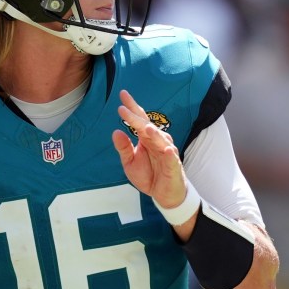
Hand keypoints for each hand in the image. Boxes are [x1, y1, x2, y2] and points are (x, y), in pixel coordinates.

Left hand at [111, 89, 188, 208]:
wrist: (163, 194)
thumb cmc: (148, 175)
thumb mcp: (130, 162)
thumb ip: (123, 148)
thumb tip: (115, 131)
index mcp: (146, 138)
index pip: (139, 119)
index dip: (132, 107)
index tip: (122, 94)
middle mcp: (157, 141)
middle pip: (147, 125)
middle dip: (136, 117)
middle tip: (124, 108)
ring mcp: (166, 152)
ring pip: (160, 139)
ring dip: (153, 133)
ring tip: (146, 127)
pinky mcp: (173, 165)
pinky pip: (171, 158)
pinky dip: (169, 154)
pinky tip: (166, 150)